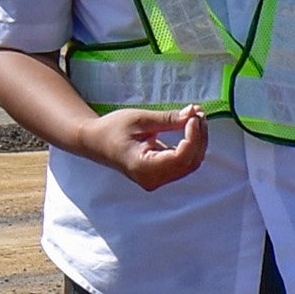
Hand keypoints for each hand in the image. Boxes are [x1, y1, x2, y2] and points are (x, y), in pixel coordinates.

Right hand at [80, 105, 209, 190]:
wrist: (95, 142)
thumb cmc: (112, 129)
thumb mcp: (140, 119)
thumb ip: (168, 119)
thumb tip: (193, 113)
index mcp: (143, 167)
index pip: (180, 157)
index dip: (193, 137)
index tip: (194, 116)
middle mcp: (152, 179)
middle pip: (189, 162)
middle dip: (199, 137)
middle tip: (198, 113)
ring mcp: (157, 179)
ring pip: (190, 163)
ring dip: (197, 141)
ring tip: (195, 118)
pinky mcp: (160, 175)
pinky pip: (183, 163)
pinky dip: (190, 145)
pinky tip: (190, 128)